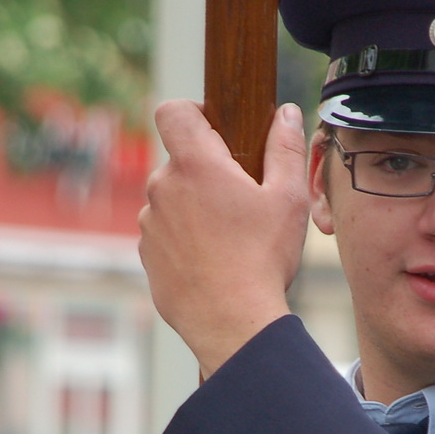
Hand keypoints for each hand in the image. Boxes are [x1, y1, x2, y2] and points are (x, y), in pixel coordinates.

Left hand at [139, 100, 308, 375]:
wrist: (232, 322)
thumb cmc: (262, 259)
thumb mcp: (288, 199)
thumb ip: (285, 148)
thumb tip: (287, 112)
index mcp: (195, 165)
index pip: (174, 111)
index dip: (192, 111)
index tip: (215, 128)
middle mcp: (163, 188)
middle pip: (179, 161)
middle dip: (205, 171)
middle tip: (240, 199)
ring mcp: (150, 224)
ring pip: (171, 199)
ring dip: (194, 208)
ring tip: (229, 239)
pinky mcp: (146, 255)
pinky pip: (164, 233)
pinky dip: (183, 239)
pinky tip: (213, 262)